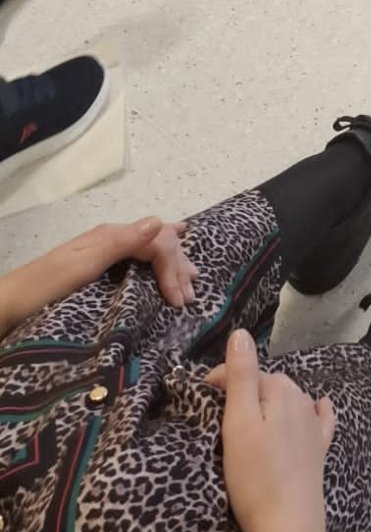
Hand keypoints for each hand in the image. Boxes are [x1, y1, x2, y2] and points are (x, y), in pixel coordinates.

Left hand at [0, 216, 190, 336]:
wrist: (7, 308)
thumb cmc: (42, 288)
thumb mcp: (81, 265)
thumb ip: (120, 243)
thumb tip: (160, 223)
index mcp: (110, 236)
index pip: (157, 243)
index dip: (173, 268)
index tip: (180, 302)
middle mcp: (110, 240)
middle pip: (157, 243)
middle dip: (178, 265)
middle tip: (192, 293)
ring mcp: (104, 254)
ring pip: (150, 250)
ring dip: (172, 263)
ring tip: (189, 277)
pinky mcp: (98, 271)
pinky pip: (138, 261)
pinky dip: (157, 263)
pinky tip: (161, 265)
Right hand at [207, 330, 333, 531]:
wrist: (289, 525)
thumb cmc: (256, 475)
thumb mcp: (239, 423)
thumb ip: (241, 377)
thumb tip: (241, 333)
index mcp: (280, 391)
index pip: (247, 372)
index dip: (220, 379)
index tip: (198, 394)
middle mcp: (302, 402)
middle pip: (268, 385)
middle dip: (243, 389)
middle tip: (216, 409)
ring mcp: (314, 428)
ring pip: (290, 400)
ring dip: (269, 401)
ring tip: (248, 416)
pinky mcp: (320, 451)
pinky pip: (320, 419)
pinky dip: (316, 409)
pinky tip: (320, 406)